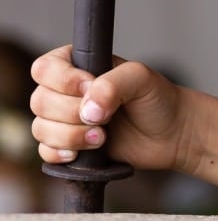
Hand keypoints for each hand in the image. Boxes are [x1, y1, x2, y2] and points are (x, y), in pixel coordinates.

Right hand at [31, 45, 187, 171]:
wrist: (174, 133)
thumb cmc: (159, 100)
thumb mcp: (141, 79)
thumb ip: (112, 85)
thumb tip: (87, 111)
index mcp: (76, 66)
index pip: (44, 69)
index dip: (64, 82)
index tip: (91, 88)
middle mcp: (65, 92)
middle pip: (40, 102)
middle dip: (72, 114)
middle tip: (106, 118)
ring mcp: (66, 120)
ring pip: (41, 129)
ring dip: (71, 137)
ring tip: (103, 137)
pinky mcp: (71, 146)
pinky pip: (46, 152)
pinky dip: (61, 154)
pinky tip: (84, 153)